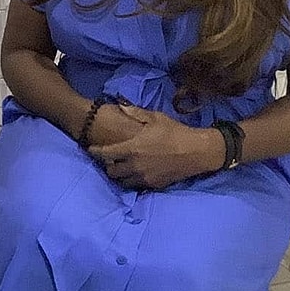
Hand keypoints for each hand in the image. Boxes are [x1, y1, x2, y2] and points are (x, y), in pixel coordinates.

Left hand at [88, 105, 223, 190]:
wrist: (197, 151)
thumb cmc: (175, 132)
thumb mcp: (154, 118)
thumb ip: (134, 112)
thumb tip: (119, 104)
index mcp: (131, 148)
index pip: (104, 154)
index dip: (95, 152)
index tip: (91, 149)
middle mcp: (135, 166)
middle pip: (111, 172)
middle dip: (108, 166)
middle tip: (111, 160)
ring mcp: (144, 177)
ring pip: (123, 182)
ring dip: (120, 175)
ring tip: (123, 168)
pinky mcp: (154, 185)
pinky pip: (137, 186)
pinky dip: (134, 180)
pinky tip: (137, 173)